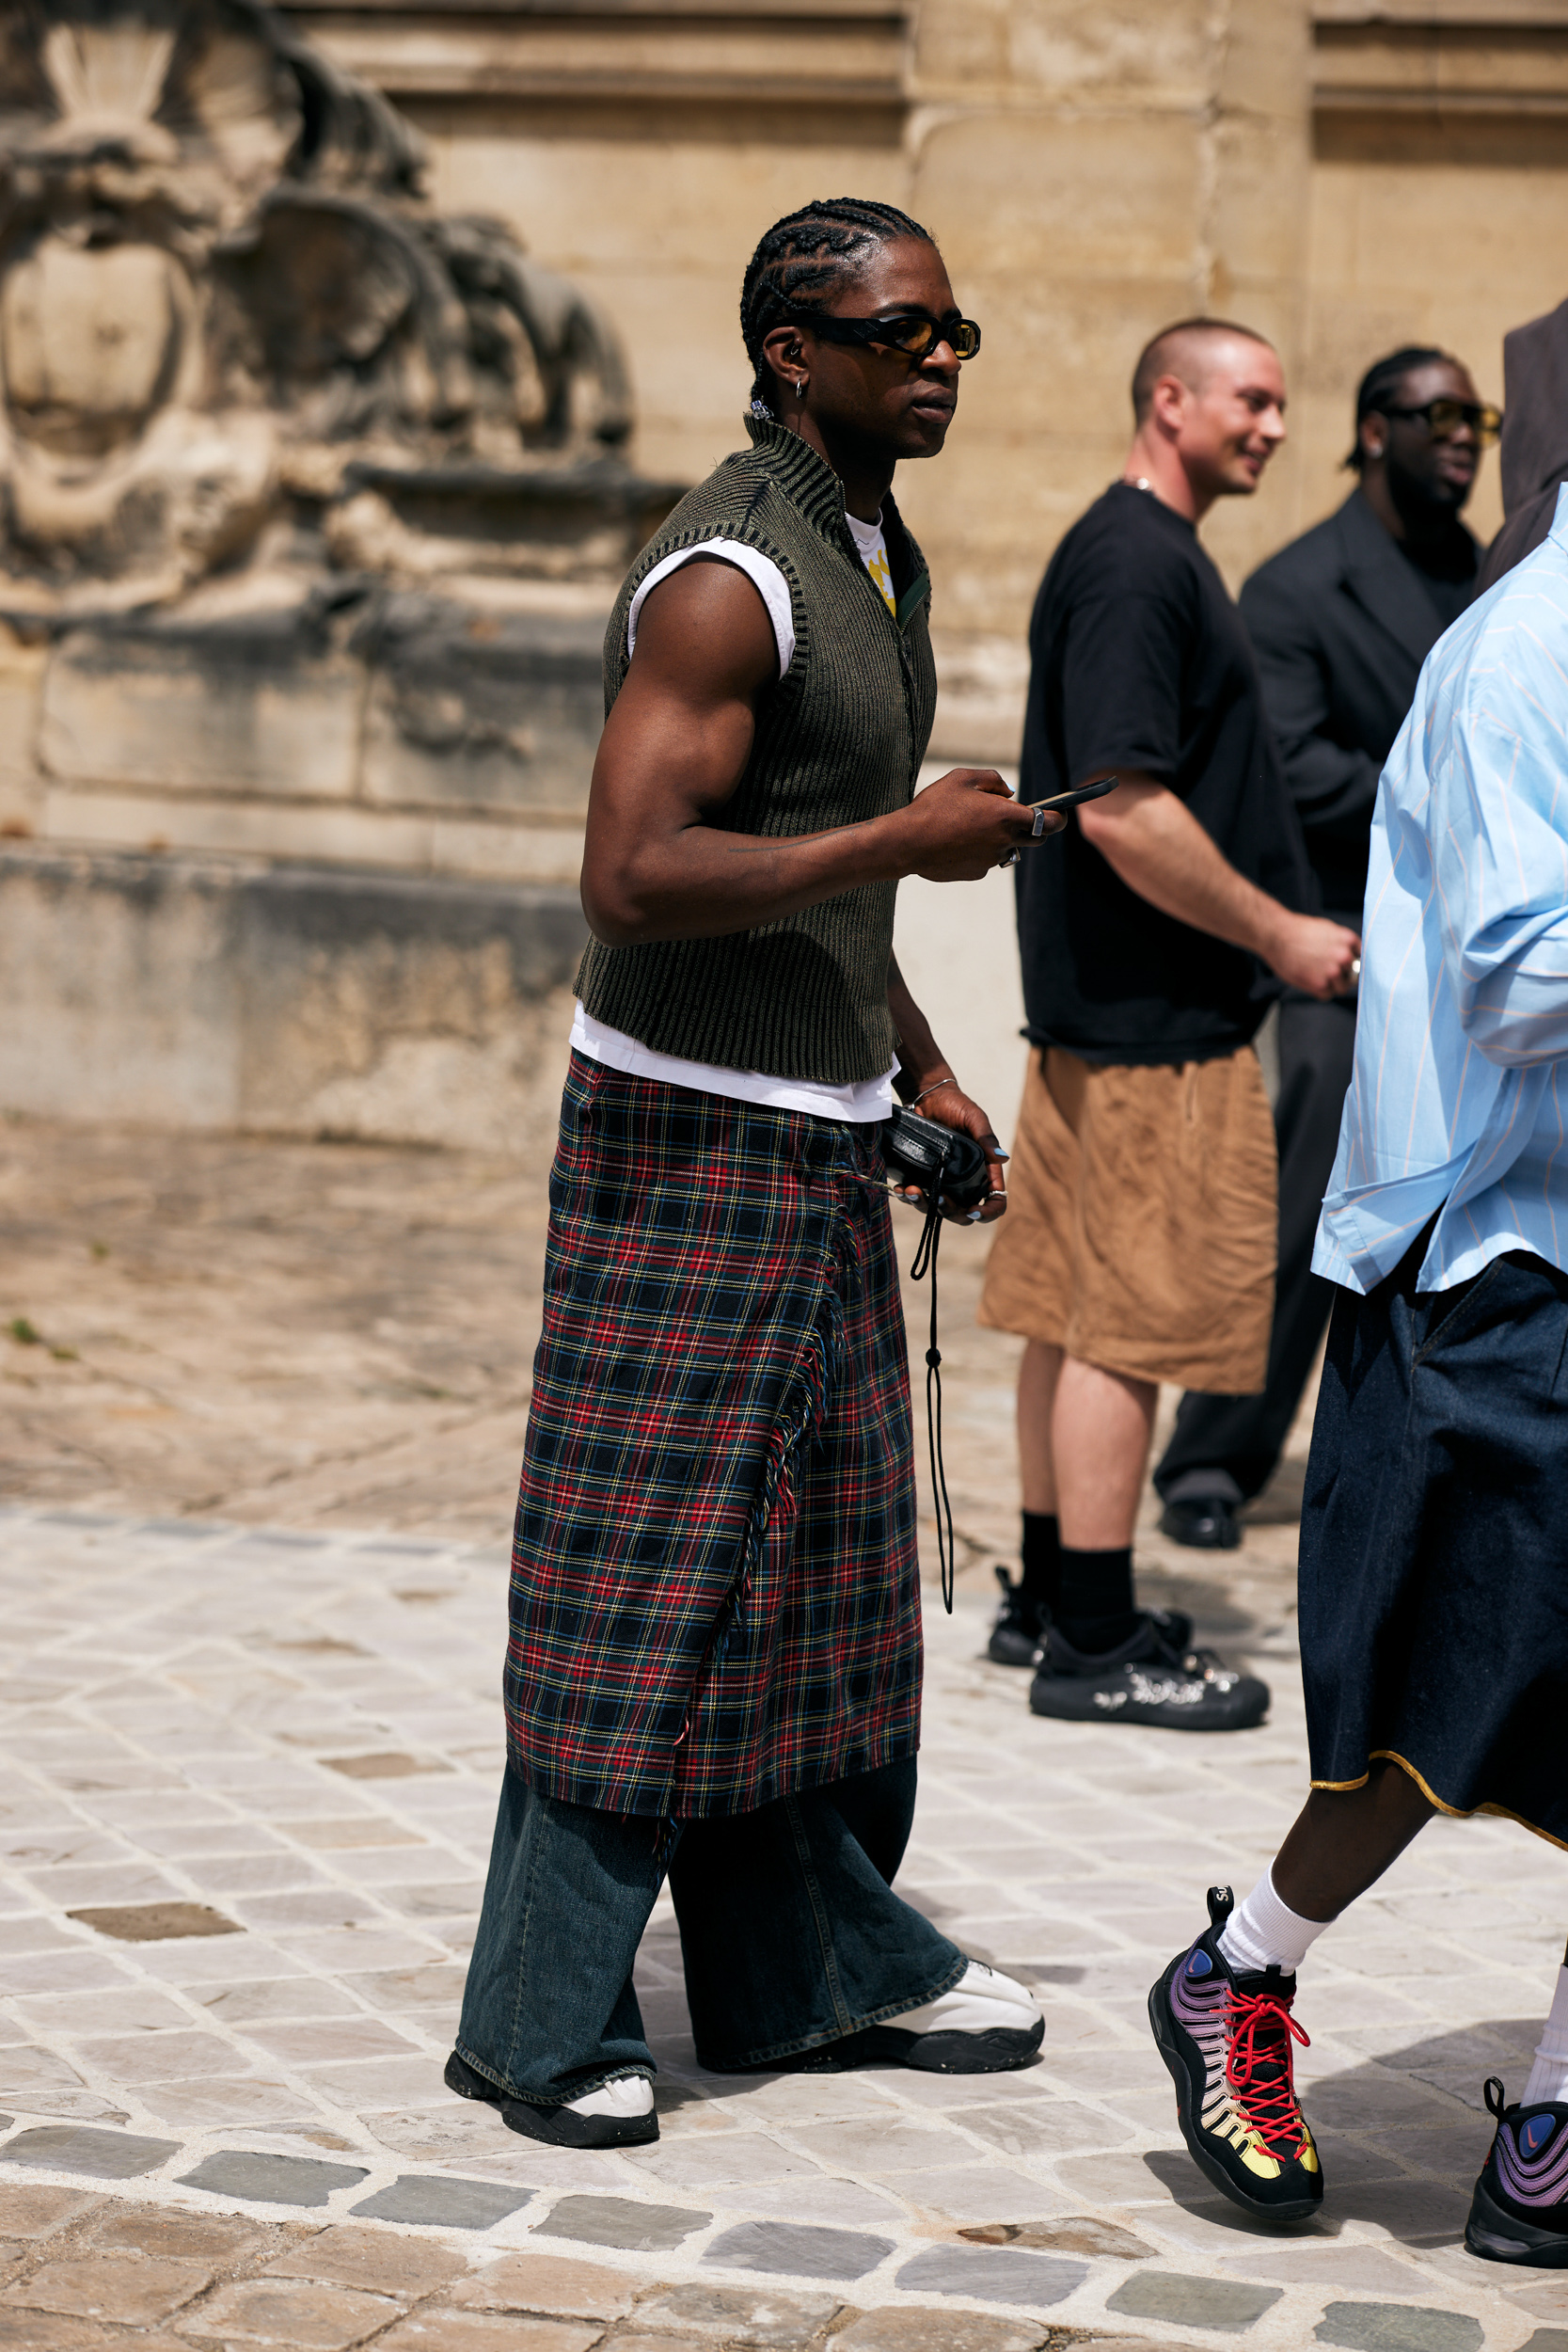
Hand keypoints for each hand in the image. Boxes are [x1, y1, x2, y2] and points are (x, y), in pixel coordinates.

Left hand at [892, 1075, 1009, 1224]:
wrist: (927, 1097)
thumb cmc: (956, 1105)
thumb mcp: (974, 1118)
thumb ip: (987, 1138)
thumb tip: (1002, 1158)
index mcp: (984, 1171)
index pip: (994, 1200)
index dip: (988, 1212)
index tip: (973, 1210)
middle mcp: (964, 1182)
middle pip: (963, 1213)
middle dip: (950, 1212)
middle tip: (939, 1199)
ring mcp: (942, 1181)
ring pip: (936, 1209)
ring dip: (923, 1205)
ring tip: (911, 1190)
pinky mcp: (922, 1177)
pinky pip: (915, 1196)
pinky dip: (907, 1196)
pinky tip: (900, 1188)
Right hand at [899, 769, 1060, 882]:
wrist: (907, 843)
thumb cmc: (935, 806)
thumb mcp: (963, 779)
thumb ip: (993, 780)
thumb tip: (1009, 793)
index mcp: (1007, 816)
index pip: (1050, 822)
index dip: (1060, 818)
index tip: (1061, 814)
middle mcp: (1004, 841)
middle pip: (1035, 839)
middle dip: (1034, 829)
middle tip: (1018, 817)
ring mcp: (991, 860)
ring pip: (1008, 849)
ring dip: (1001, 839)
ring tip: (973, 827)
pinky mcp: (977, 873)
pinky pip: (987, 860)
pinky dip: (980, 851)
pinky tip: (958, 842)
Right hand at [1265, 914, 1361, 1000]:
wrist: (1277, 935)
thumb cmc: (1298, 931)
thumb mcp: (1328, 928)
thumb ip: (1342, 942)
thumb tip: (1350, 954)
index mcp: (1348, 940)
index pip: (1362, 958)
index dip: (1352, 963)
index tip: (1345, 966)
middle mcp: (1344, 957)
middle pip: (1354, 975)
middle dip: (1343, 975)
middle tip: (1326, 970)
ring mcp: (1333, 972)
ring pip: (1342, 988)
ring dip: (1332, 985)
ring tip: (1316, 975)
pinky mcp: (1319, 985)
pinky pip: (1327, 995)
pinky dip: (1319, 991)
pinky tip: (1309, 980)